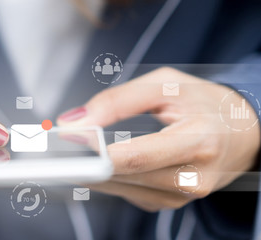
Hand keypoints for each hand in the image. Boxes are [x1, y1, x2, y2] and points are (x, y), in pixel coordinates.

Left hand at [57, 67, 259, 211]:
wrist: (240, 134)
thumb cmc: (202, 103)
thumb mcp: (165, 85)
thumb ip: (118, 100)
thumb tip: (74, 121)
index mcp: (198, 142)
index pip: (137, 157)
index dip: (95, 153)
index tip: (63, 143)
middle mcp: (192, 178)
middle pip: (122, 175)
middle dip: (82, 159)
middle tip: (50, 145)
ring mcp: (179, 197)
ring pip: (117, 187)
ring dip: (89, 169)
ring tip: (70, 149)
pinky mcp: (166, 204)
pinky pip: (123, 192)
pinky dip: (106, 176)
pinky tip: (100, 161)